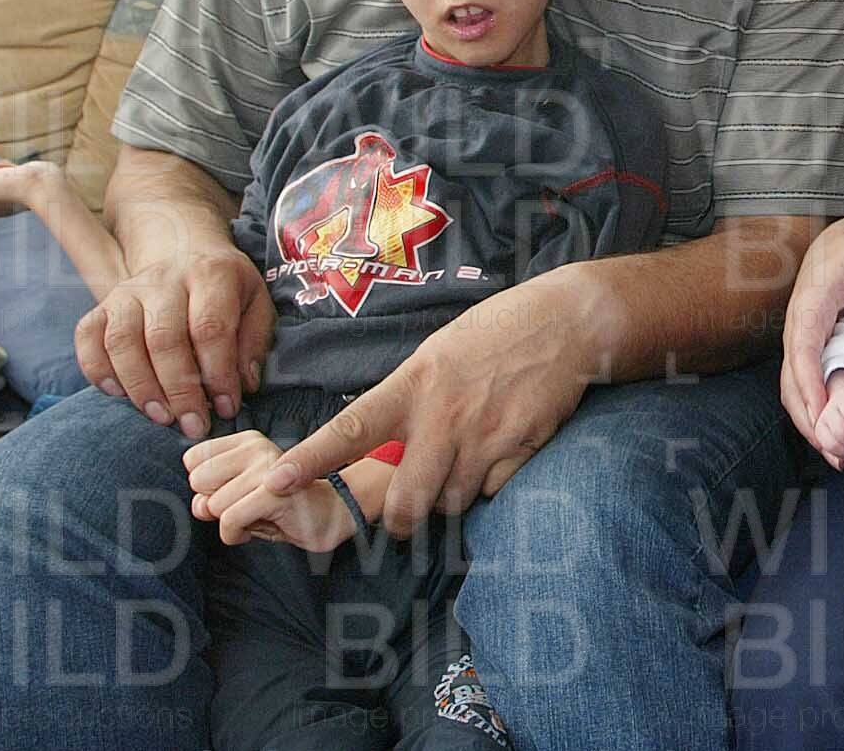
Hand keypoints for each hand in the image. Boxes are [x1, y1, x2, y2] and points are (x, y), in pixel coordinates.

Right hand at [74, 245, 273, 439]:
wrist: (186, 251)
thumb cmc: (226, 290)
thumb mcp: (256, 305)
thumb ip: (253, 343)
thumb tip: (244, 384)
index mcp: (211, 275)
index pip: (210, 327)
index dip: (218, 373)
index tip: (227, 407)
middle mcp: (165, 279)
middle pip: (163, 338)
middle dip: (179, 390)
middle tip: (194, 425)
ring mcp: (128, 291)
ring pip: (122, 341)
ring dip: (140, 387)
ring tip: (161, 417)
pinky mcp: (102, 305)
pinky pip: (88, 337)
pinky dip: (97, 370)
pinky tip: (119, 395)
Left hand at [185, 430, 355, 550]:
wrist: (330, 514)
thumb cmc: (281, 505)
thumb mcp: (239, 496)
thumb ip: (211, 495)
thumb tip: (199, 505)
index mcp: (247, 441)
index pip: (194, 459)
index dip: (206, 485)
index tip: (230, 492)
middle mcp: (257, 447)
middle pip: (199, 481)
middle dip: (214, 504)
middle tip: (242, 507)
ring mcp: (268, 469)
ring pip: (214, 504)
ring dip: (229, 523)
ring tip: (255, 518)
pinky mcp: (275, 493)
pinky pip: (229, 520)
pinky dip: (234, 535)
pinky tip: (252, 530)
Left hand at [260, 276, 593, 534]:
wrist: (568, 320)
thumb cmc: (496, 331)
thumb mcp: (437, 354)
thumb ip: (409, 398)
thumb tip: (381, 441)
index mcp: (413, 385)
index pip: (351, 428)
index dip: (311, 460)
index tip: (275, 483)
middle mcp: (443, 416)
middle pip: (407, 502)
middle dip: (401, 522)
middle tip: (404, 517)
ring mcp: (484, 436)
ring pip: (451, 504)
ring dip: (450, 498)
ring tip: (463, 462)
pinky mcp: (521, 449)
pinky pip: (493, 493)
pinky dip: (491, 484)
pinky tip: (501, 449)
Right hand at [780, 215, 843, 449]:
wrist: (832, 248)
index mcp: (809, 308)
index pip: (803, 352)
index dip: (810, 385)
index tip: (822, 414)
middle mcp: (797, 331)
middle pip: (791, 383)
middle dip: (809, 420)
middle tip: (834, 451)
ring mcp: (800, 345)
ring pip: (793, 392)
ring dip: (811, 425)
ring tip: (837, 456)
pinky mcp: (809, 354)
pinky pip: (805, 389)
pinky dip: (815, 416)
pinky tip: (836, 438)